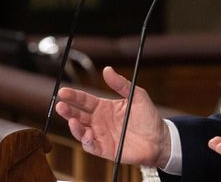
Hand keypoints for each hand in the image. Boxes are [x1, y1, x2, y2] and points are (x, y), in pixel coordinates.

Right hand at [55, 66, 170, 166]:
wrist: (159, 138)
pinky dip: (86, 141)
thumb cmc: (148, 117)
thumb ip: (121, 84)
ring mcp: (101, 135)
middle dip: (68, 110)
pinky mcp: (105, 149)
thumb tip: (107, 69)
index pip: (84, 100)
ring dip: (74, 126)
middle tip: (60, 105)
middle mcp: (99, 121)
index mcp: (104, 107)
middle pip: (78, 115)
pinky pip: (91, 146)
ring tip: (71, 120)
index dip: (74, 96)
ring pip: (81, 131)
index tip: (63, 92)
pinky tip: (86, 134)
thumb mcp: (137, 95)